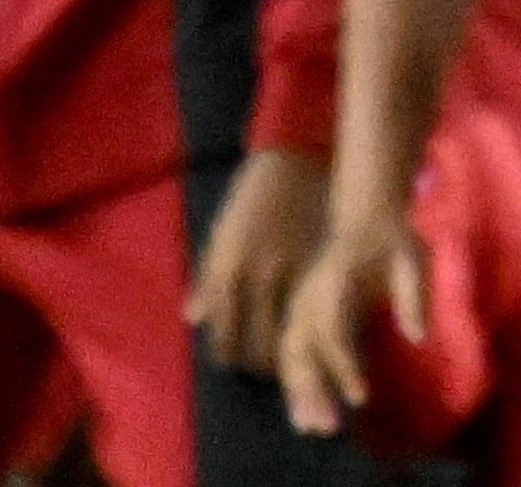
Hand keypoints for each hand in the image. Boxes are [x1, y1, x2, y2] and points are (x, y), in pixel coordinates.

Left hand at [187, 146, 326, 372]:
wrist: (298, 156)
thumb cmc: (250, 196)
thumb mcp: (221, 234)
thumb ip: (207, 279)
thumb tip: (193, 319)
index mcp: (230, 271)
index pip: (226, 340)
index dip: (228, 355)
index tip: (234, 355)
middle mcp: (262, 277)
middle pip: (260, 347)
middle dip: (259, 363)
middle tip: (263, 362)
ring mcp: (297, 273)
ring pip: (294, 337)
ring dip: (291, 353)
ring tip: (291, 353)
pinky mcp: (327, 265)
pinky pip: (320, 312)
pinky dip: (315, 328)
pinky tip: (315, 329)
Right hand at [278, 194, 428, 435]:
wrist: (366, 214)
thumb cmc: (394, 238)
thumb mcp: (413, 256)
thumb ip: (414, 293)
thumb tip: (418, 337)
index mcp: (334, 281)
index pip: (332, 331)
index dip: (342, 366)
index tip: (360, 398)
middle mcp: (309, 295)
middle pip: (300, 349)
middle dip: (312, 390)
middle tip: (328, 427)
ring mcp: (300, 305)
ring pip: (290, 355)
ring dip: (299, 392)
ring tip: (313, 426)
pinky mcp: (301, 314)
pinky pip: (291, 353)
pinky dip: (295, 382)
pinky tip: (305, 412)